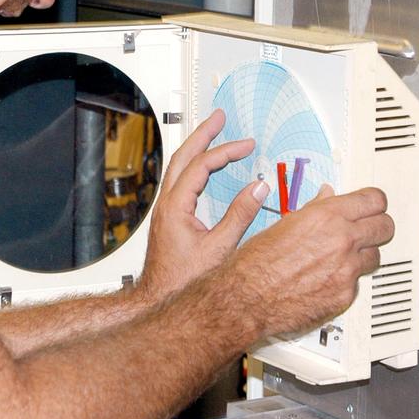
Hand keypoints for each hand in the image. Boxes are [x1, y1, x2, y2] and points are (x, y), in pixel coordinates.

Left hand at [138, 109, 265, 301]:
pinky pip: (180, 181)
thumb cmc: (184, 283)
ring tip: (213, 133)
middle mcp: (166, 204)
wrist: (159, 302)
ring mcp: (165, 211)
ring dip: (197, 147)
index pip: (201, 166)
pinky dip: (195, 166)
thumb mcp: (220, 249)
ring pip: (178, 167)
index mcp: (176, 206)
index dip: (226, 152)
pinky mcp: (169, 219)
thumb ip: (240, 216)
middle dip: (203, 134)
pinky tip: (205, 169)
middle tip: (219, 116)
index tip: (247, 145)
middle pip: (182, 156)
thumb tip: (258, 188)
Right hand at [230, 185, 392, 338]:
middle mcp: (341, 240)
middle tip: (370, 228)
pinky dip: (348, 280)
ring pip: (377, 256)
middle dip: (378, 225)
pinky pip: (359, 283)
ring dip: (364, 255)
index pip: (373, 200)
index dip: (374, 202)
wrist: (246, 299)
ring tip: (348, 256)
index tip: (373, 204)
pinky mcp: (345, 295)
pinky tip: (330, 278)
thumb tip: (326, 196)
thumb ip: (313, 208)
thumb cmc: (256, 262)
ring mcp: (346, 270)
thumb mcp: (283, 222)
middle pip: (385, 226)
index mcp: (326, 216)